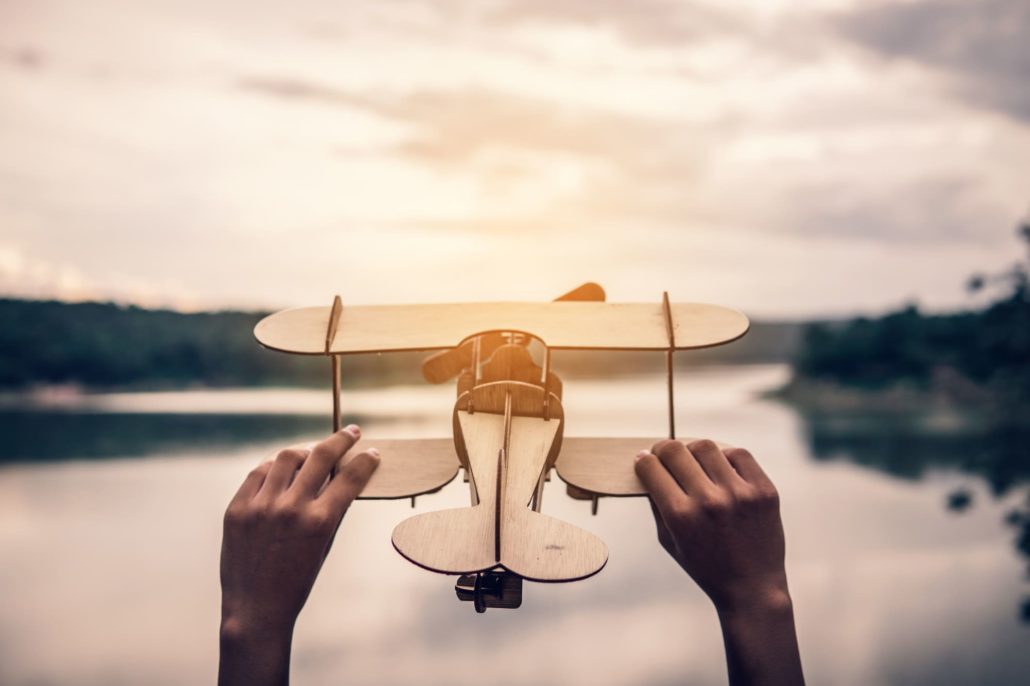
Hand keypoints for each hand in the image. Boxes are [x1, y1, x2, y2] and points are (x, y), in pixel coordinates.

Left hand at [219, 426, 378, 685]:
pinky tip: (281, 470)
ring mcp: (260, 507)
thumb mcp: (325, 545)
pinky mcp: (237, 509)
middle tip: (350, 433)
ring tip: (311, 454)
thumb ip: (334, 509)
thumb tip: (344, 476)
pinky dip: (273, 468)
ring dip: (304, 451)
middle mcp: (290, 509)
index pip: (350, 477)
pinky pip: (258, 473)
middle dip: (339, 441)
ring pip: (285, 457)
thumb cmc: (297, 581)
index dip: (365, 461)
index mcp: (319, 522)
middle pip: (319, 456)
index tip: (372, 452)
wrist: (256, 608)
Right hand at [634, 439, 785, 610]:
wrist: (752, 588)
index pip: (651, 468)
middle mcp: (709, 501)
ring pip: (705, 446)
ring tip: (694, 461)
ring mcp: (740, 494)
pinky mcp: (764, 490)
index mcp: (680, 516)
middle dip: (663, 449)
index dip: (643, 460)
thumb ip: (657, 503)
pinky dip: (724, 456)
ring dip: (693, 450)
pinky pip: (739, 454)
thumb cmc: (706, 567)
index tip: (644, 459)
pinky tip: (720, 467)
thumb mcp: (669, 540)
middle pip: (675, 450)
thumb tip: (649, 467)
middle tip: (664, 454)